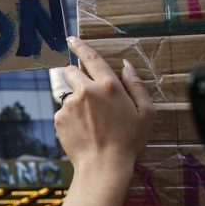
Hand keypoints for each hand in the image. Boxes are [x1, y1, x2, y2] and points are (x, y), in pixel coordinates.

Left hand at [56, 38, 154, 173]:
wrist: (103, 166)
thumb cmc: (129, 140)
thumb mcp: (146, 113)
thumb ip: (136, 86)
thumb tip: (126, 66)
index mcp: (109, 86)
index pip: (91, 58)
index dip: (80, 46)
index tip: (71, 40)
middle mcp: (86, 91)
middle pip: (71, 71)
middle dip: (76, 76)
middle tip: (88, 93)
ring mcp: (69, 104)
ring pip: (68, 93)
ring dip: (76, 101)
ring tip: (91, 121)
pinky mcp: (59, 118)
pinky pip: (63, 111)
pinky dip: (71, 117)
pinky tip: (83, 131)